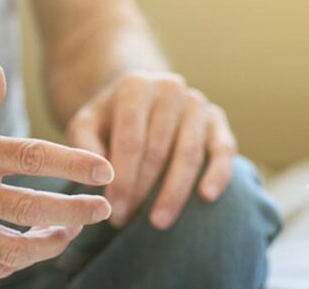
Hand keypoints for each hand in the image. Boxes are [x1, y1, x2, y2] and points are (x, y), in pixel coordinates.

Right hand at [0, 61, 114, 278]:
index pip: (27, 157)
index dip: (71, 164)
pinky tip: (42, 240)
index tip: (105, 170)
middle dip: (73, 211)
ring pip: (8, 248)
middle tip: (105, 207)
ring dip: (50, 243)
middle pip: (25, 208)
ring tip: (73, 227)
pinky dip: (21, 258)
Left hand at [66, 71, 236, 229]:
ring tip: (159, 221)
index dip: (122, 178)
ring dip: (174, 191)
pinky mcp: (217, 119)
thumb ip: (85, 144)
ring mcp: (197, 103)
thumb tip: (98, 175)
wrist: (139, 99)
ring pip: (189, 152)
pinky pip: (224, 149)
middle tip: (128, 221)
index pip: (131, 139)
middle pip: (159, 148)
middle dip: (142, 189)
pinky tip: (207, 196)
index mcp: (136, 87)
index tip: (113, 209)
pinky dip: (218, 173)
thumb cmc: (109, 119)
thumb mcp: (86, 124)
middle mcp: (170, 89)